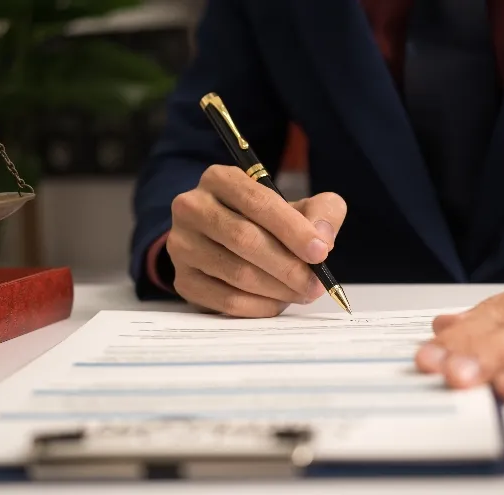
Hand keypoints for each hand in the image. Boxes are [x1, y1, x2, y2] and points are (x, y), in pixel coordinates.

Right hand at [167, 164, 346, 316]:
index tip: (321, 252)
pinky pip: (225, 300)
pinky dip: (259, 306)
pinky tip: (278, 303)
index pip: (258, 202)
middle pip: (244, 239)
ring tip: (302, 293)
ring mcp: (182, 244)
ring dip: (277, 289)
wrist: (232, 244)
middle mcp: (192, 207)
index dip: (293, 230)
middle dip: (288, 266)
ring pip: (236, 272)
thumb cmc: (270, 223)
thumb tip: (322, 239)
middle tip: (315, 284)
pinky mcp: (183, 279)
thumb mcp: (302, 207)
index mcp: (220, 179)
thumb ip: (322, 213)